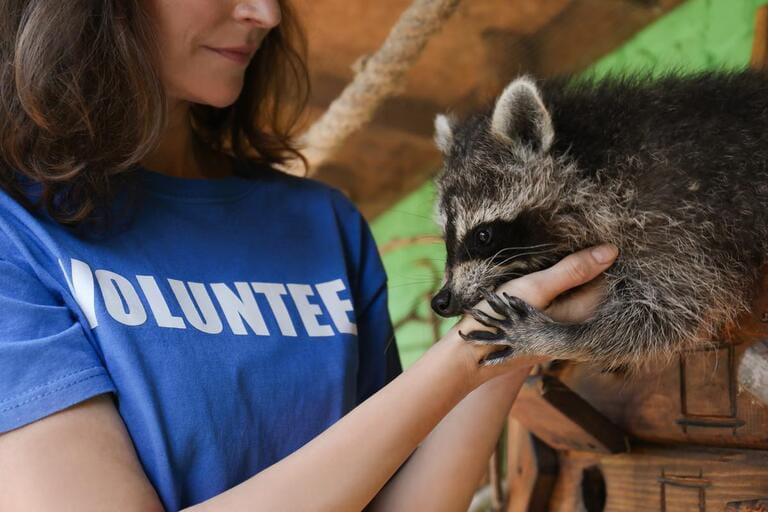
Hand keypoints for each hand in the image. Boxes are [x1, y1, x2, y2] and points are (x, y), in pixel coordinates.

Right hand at [447, 243, 618, 386]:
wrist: (472, 355)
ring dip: (573, 275)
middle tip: (578, 236)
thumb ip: (572, 270)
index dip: (601, 254)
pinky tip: (546, 275)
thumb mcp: (535, 287)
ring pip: (579, 293)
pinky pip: (565, 303)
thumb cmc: (502, 319)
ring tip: (562, 250)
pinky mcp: (550, 330)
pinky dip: (561, 288)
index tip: (593, 233)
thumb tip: (612, 251)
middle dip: (589, 263)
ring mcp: (565, 330)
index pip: (608, 277)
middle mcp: (579, 324)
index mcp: (583, 312)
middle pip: (596, 286)